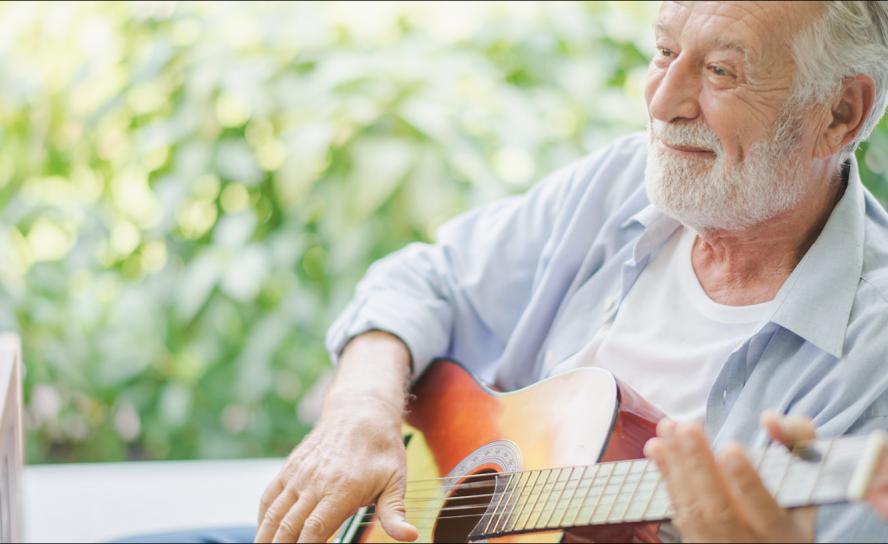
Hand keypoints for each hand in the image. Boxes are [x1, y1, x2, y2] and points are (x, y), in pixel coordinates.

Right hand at [255, 330, 418, 542]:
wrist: (360, 411)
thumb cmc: (381, 449)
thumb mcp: (395, 480)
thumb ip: (394, 513)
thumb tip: (409, 536)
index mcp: (342, 489)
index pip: (315, 530)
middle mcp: (316, 482)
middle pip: (289, 527)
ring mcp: (299, 474)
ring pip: (274, 514)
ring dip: (266, 537)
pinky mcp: (290, 467)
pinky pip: (268, 497)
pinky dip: (263, 518)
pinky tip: (265, 532)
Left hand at [643, 411, 817, 542]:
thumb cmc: (788, 508)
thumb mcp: (808, 484)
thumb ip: (800, 445)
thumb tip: (769, 419)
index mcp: (785, 534)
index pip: (766, 513)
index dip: (747, 482)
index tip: (732, 449)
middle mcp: (750, 543)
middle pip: (721, 510)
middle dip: (700, 466)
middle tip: (687, 427)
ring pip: (693, 511)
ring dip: (675, 466)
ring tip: (666, 429)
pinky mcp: (696, 542)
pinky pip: (678, 511)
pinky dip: (667, 478)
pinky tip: (657, 449)